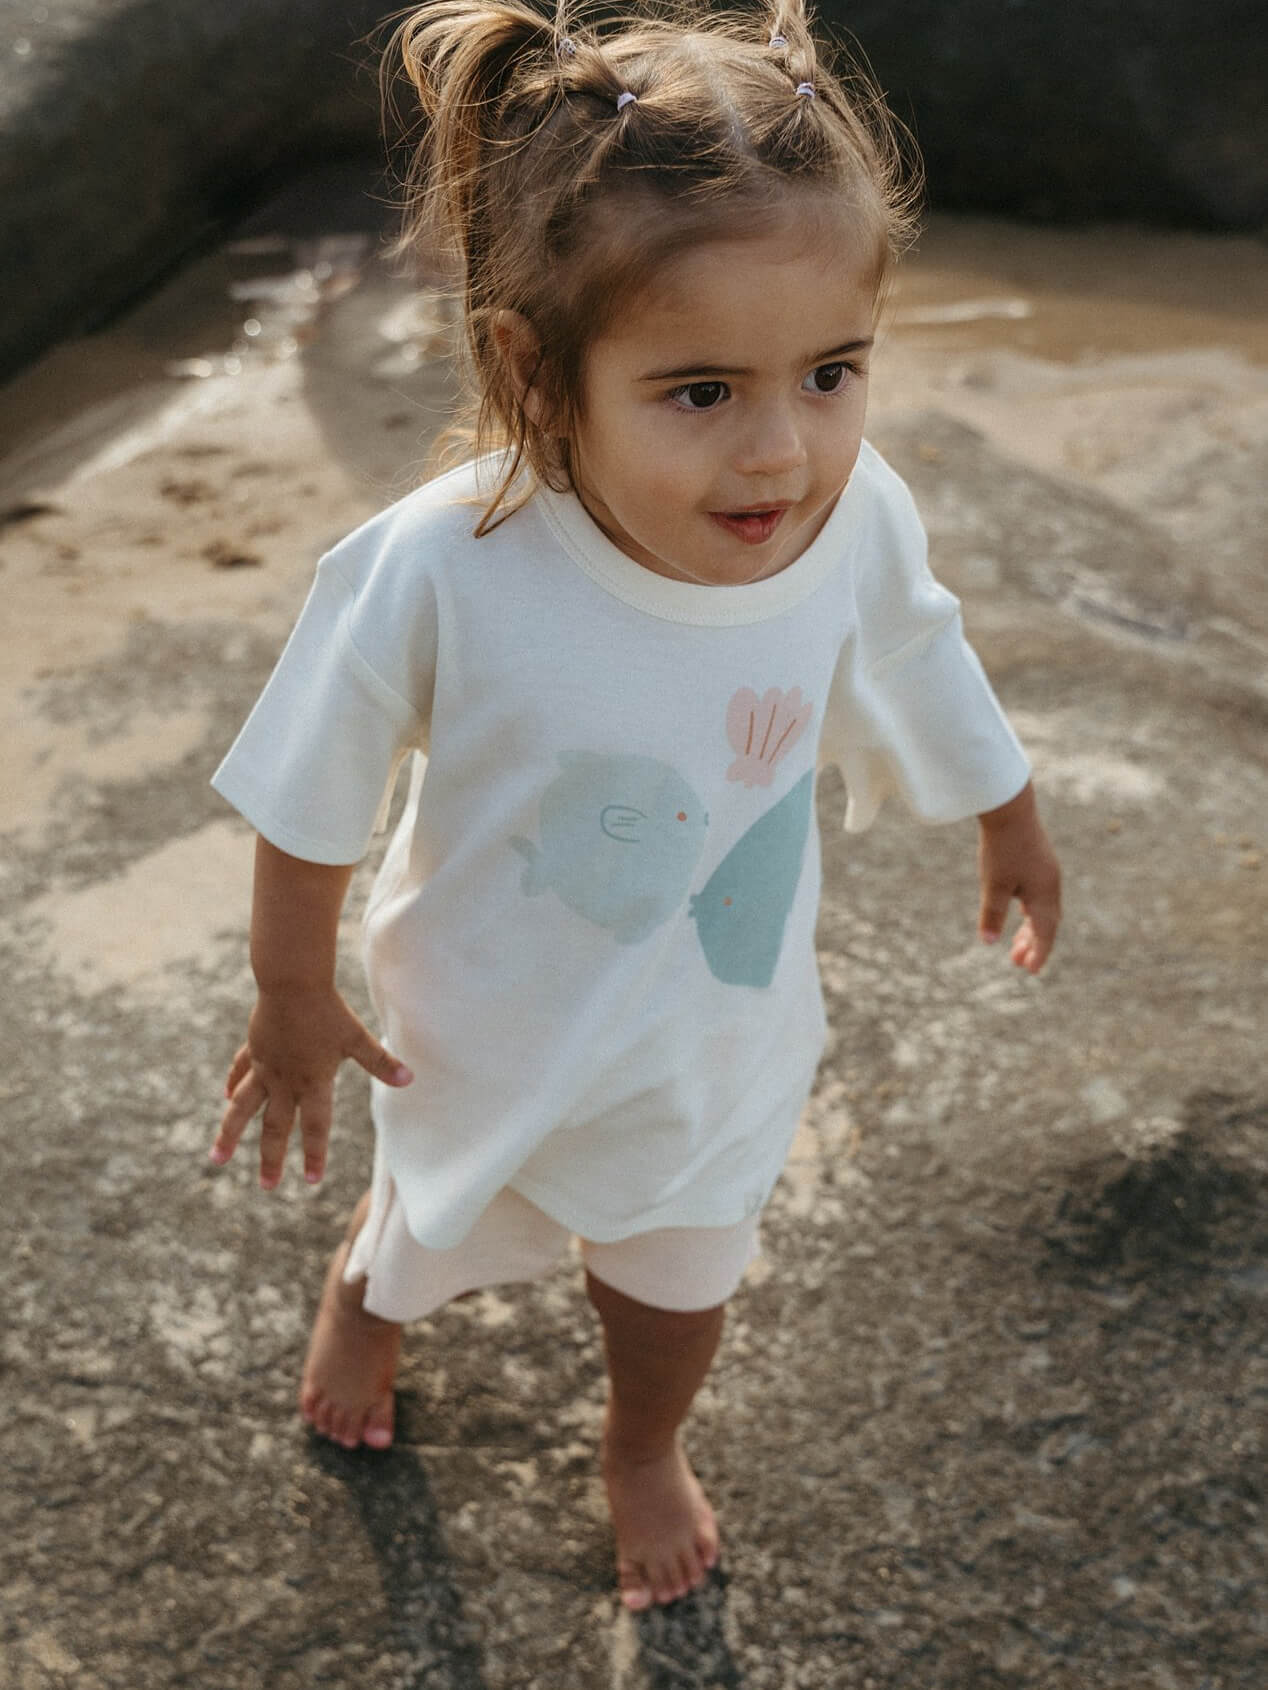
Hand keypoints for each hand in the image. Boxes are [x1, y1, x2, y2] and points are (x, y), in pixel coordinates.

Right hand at [210, 987, 412, 1188]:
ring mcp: (265, 1066)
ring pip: (242, 1108)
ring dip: (230, 1134)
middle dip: (272, 1159)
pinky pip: (241, 1072)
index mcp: (312, 1082)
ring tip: (217, 1158)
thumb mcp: (357, 1038)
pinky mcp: (254, 1049)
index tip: (312, 1180)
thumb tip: (409, 1079)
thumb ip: (381, 1062)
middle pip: (275, 1127)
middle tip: (267, 1187)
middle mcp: (284, 1081)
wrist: (292, 984)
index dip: (315, 1153)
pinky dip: (234, 1085)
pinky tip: (227, 1097)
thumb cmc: (328, 1011)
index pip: (315, 1127)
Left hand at [976, 781, 1061, 974]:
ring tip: (1017, 946)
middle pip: (1046, 924)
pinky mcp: (1040, 864)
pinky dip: (1031, 913)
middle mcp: (1051, 886)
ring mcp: (1047, 874)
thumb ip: (992, 915)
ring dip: (1031, 930)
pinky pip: (1040, 898)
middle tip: (1018, 963)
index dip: (1039, 953)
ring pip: (1043, 911)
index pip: (1045, 933)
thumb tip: (989, 943)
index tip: (1031, 971)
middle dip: (1034, 945)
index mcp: (1044, 894)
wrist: (1010, 808)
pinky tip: (1022, 916)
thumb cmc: (1001, 847)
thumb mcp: (993, 884)